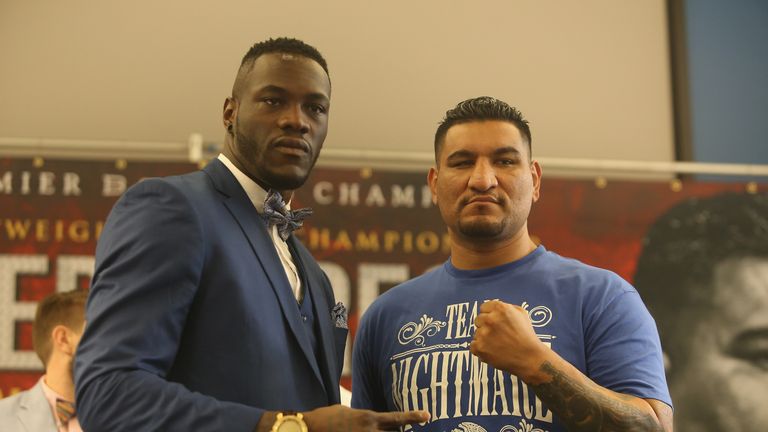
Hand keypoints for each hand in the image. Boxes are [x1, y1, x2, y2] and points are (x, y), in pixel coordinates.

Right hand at [303, 405, 429, 431]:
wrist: (310, 427)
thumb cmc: (328, 417)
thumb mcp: (348, 411)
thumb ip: (364, 418)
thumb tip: (374, 423)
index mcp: (369, 418)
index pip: (396, 418)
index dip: (413, 416)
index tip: (427, 415)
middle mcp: (369, 431)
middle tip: (422, 431)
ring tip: (381, 431)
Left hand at [470, 300, 546, 379]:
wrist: (530, 358)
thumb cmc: (527, 336)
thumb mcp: (521, 314)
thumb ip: (506, 307)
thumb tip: (493, 308)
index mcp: (500, 308)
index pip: (484, 307)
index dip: (489, 315)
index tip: (494, 322)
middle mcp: (490, 319)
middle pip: (478, 320)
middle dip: (486, 326)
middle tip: (497, 335)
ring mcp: (483, 334)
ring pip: (476, 333)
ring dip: (484, 338)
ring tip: (498, 344)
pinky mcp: (479, 347)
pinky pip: (473, 346)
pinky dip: (481, 349)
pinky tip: (492, 351)